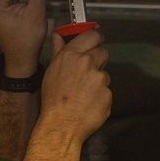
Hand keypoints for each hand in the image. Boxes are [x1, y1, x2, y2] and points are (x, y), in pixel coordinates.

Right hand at [38, 28, 111, 143]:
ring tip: (84, 94)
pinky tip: (89, 104)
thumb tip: (59, 35)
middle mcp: (87, 63)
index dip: (96, 37)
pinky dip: (100, 97)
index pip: (92, 35)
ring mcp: (100, 79)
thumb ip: (59, 51)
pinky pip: (106, 92)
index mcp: (72, 55)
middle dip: (98, 60)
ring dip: (98, 81)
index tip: (97, 41)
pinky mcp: (108, 94)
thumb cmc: (52, 99)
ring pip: (105, 75)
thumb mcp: (51, 72)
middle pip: (103, 52)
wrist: (61, 125)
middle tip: (88, 73)